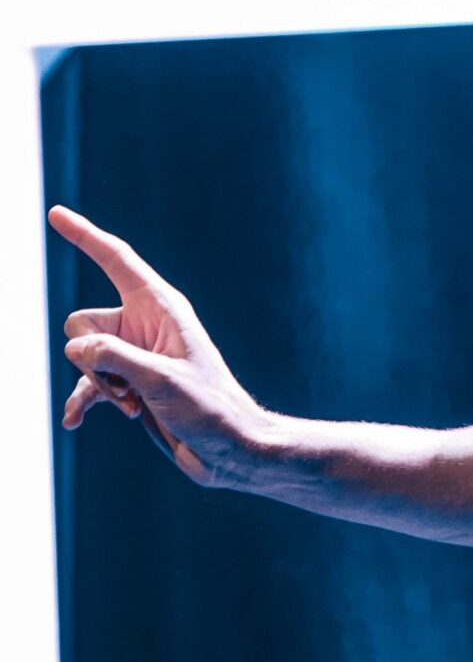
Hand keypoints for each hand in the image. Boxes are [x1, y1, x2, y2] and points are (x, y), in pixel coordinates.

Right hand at [50, 204, 270, 488]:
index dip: (84, 235)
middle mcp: (144, 323)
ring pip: (82, 354)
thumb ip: (113, 357)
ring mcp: (134, 353)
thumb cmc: (208, 407)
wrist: (227, 448)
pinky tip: (75, 422)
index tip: (55, 213)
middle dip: (90, 356)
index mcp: (160, 306)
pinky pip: (88, 382)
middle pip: (83, 321)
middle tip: (127, 384)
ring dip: (96, 384)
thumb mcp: (159, 379)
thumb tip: (75, 346)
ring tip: (132, 405)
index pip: (116, 259)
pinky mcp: (129, 381)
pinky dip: (83, 400)